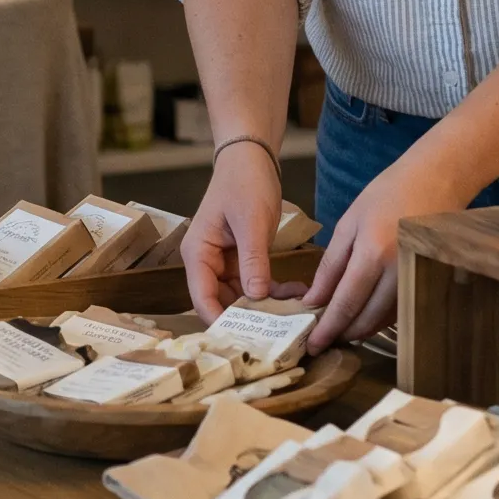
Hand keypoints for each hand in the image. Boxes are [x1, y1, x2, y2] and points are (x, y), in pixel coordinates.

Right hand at [183, 141, 284, 320]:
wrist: (251, 157)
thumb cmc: (244, 182)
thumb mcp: (251, 221)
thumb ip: (253, 260)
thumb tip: (255, 298)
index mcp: (199, 254)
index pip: (202, 298)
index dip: (220, 322)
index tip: (246, 341)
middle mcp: (208, 263)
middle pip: (222, 303)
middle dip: (249, 319)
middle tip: (280, 332)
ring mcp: (226, 262)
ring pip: (242, 298)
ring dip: (267, 306)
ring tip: (297, 312)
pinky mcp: (243, 259)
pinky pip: (256, 284)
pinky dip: (274, 291)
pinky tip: (298, 293)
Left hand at [305, 157, 462, 346]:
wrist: (435, 180)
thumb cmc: (387, 194)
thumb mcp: (349, 223)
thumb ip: (331, 264)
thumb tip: (315, 298)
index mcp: (373, 253)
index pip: (346, 302)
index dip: (328, 327)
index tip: (314, 344)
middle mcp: (397, 272)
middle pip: (366, 317)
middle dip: (343, 334)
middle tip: (324, 343)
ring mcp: (416, 278)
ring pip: (384, 318)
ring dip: (361, 330)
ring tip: (340, 334)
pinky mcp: (426, 280)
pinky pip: (400, 310)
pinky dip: (380, 318)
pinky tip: (365, 318)